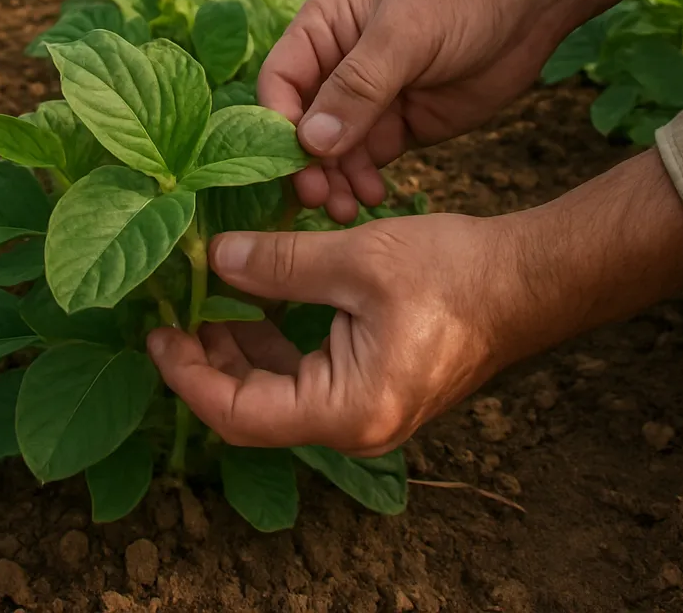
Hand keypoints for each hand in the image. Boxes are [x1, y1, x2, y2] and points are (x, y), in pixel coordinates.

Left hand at [151, 212, 512, 455]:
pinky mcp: (374, 386)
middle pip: (253, 410)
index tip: (157, 335)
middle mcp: (354, 425)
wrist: (526, 281)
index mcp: (347, 409)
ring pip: (278, 393)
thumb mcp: (355, 259)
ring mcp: (366, 410)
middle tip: (173, 313)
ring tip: (206, 302)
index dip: (188, 376)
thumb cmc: (453, 273)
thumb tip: (215, 258)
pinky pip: (306, 377)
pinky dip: (273, 345)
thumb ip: (279, 264)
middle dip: (207, 361)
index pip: (239, 414)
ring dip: (239, 351)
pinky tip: (256, 305)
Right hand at [262, 0, 549, 220]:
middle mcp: (332, 69)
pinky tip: (375, 196)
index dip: (278, 124)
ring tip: (345, 209)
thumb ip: (357, 86)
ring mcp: (363, 102)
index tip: (293, 162)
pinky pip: (364, 162)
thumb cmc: (459, 1)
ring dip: (332, 181)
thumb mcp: (405, 36)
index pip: (279, 83)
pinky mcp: (393, 128)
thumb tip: (310, 142)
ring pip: (330, 152)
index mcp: (320, 32)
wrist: (526, 12)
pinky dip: (362, 183)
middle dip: (305, 164)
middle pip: (299, 125)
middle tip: (318, 197)